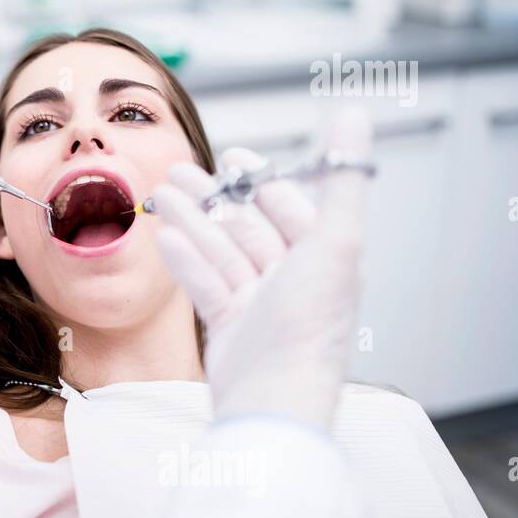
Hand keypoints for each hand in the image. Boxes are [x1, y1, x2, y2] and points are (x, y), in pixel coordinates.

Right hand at [152, 107, 372, 428]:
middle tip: (179, 172)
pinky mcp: (230, 328)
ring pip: (221, 252)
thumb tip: (356, 114)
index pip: (291, 208)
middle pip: (248, 228)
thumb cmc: (310, 329)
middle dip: (214, 198)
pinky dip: (186, 261)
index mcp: (325, 259)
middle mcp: (293, 281)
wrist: (273, 402)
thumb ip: (341, 177)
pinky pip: (205, 285)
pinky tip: (166, 240)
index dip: (263, 180)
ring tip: (160, 197)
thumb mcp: (335, 241)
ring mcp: (259, 306)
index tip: (235, 155)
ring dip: (191, 222)